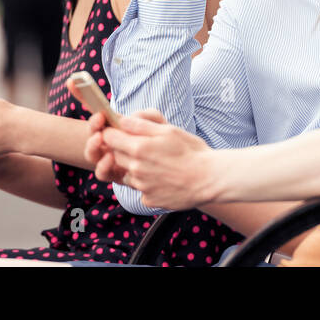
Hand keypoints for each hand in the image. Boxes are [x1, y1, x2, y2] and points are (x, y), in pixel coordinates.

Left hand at [87, 108, 217, 209]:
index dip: (113, 133)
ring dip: (135, 167)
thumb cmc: (192, 151)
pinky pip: (140, 190)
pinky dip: (148, 184)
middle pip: (115, 156)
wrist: (210, 179)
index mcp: (139, 148)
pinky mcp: (149, 200)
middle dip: (124, 149)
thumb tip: (121, 119)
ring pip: (127, 174)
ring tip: (158, 163)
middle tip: (145, 147)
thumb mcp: (168, 130)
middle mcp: (136, 169)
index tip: (121, 132)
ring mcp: (142, 187)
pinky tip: (164, 178)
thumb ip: (141, 124)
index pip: (109, 138)